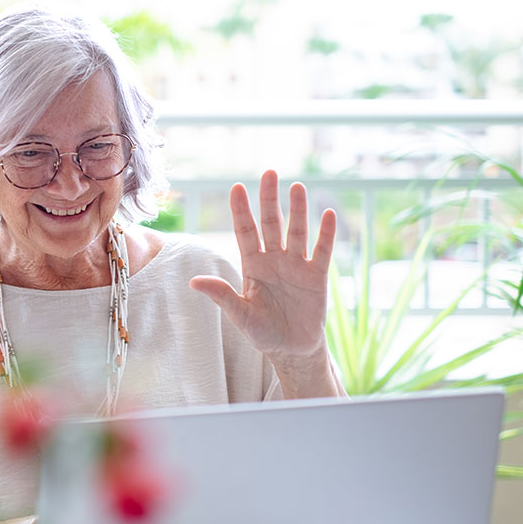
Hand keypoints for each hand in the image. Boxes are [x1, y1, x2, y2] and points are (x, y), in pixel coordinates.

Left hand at [190, 170, 339, 395]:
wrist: (292, 350)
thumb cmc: (263, 333)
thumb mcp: (240, 316)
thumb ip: (222, 296)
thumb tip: (194, 281)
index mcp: (252, 266)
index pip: (245, 232)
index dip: (241, 211)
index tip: (236, 188)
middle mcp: (274, 259)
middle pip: (271, 224)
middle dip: (269, 199)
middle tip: (269, 173)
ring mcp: (296, 265)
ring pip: (297, 232)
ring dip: (297, 210)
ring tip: (297, 187)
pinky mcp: (317, 276)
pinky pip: (322, 251)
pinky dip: (326, 234)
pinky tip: (328, 214)